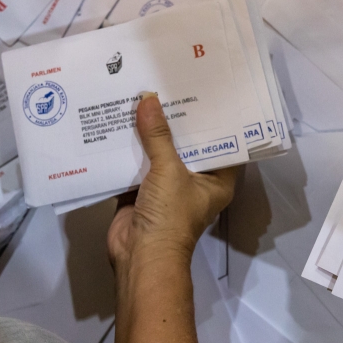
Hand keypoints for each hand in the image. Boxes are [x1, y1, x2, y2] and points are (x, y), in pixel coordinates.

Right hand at [107, 94, 236, 272]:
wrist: (140, 256)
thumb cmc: (170, 215)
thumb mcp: (169, 171)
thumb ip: (158, 135)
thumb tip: (148, 99)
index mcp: (216, 180)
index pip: (221, 144)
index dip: (214, 120)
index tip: (205, 93)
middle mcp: (195, 182)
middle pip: (187, 145)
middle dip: (176, 121)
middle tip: (168, 86)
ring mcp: (167, 187)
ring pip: (160, 153)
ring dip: (151, 132)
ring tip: (143, 96)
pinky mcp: (142, 191)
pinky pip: (137, 164)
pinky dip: (130, 147)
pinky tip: (120, 120)